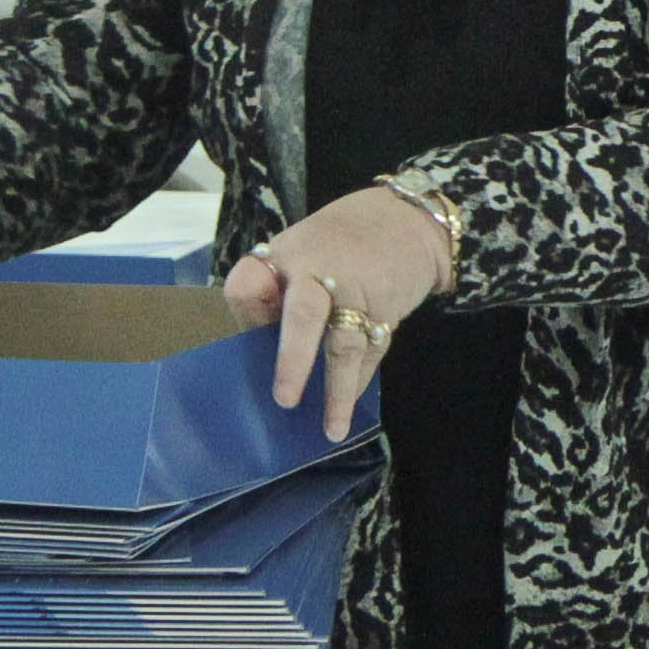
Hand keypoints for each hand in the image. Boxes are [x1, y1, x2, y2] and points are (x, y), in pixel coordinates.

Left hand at [223, 186, 452, 442]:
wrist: (405, 220)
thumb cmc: (336, 247)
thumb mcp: (298, 254)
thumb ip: (272, 296)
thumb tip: (254, 354)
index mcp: (284, 257)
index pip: (247, 284)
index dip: (243, 314)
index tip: (245, 342)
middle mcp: (317, 270)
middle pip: (302, 315)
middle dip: (293, 359)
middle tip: (285, 400)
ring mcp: (356, 289)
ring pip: (345, 345)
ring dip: (339, 391)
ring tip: (332, 429)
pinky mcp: (387, 308)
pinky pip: (372, 351)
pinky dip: (360, 381)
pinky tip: (349, 406)